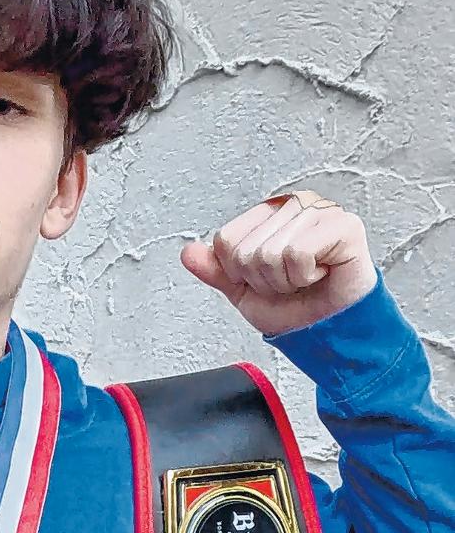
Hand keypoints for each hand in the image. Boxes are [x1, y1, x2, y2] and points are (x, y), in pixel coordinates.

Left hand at [179, 189, 377, 335]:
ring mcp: (321, 211)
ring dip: (285, 280)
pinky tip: (320, 274)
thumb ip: (216, 270)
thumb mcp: (244, 292)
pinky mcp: (344, 225)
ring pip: (271, 253)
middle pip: (246, 250)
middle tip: (290, 281)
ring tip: (305, 279)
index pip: (226, 240)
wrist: (328, 328)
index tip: (267, 278)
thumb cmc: (295, 306)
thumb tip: (188, 253)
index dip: (240, 272)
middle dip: (264, 279)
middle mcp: (294, 205)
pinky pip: (298, 253)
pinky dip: (304, 276)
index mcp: (270, 213)